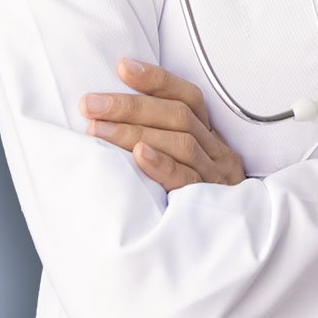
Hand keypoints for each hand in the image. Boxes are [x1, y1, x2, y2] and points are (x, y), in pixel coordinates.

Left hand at [79, 58, 245, 190]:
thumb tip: (106, 113)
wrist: (228, 251)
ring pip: (182, 143)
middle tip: (89, 104)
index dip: (156, 80)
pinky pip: (188, 181)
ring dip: (134, 133)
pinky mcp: (212, 206)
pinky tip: (138, 157)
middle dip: (130, 106)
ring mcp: (218, 179)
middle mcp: (219, 153)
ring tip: (96, 130)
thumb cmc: (188, 203)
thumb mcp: (180, 166)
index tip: (121, 67)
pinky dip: (162, 166)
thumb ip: (158, 140)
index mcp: (212, 136)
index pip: (189, 97)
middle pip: (179, 117)